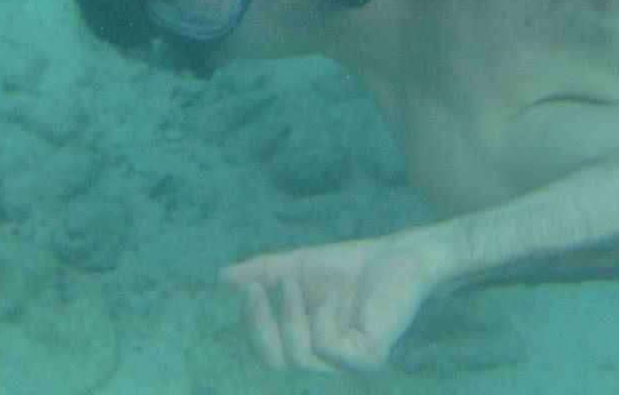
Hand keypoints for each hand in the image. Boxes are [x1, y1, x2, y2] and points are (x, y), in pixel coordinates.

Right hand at [219, 233, 441, 373]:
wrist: (395, 255)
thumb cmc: (350, 265)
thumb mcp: (297, 267)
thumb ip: (264, 274)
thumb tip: (223, 277)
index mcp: (308, 344)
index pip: (268, 353)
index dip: (252, 325)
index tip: (247, 289)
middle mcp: (327, 360)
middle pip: (276, 362)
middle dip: (260, 326)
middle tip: (257, 290)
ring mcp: (348, 363)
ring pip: (299, 357)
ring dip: (291, 316)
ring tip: (295, 283)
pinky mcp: (368, 359)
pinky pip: (328, 348)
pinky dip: (322, 318)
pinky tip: (335, 297)